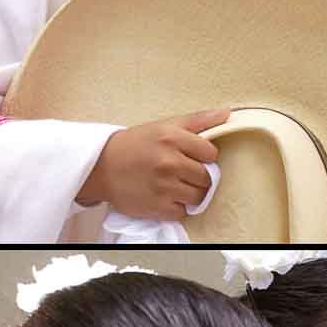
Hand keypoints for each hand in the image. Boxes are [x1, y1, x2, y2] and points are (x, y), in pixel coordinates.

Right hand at [78, 108, 227, 219]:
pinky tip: (164, 196)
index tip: (191, 156)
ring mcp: (163, 186)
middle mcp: (169, 162)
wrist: (99, 166)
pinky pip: (182, 212)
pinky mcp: (156, 206)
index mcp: (172, 138)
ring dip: (189, 193)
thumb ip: (198, 120)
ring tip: (173, 184)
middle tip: (180, 172)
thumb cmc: (135, 144)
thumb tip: (227, 113)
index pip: (211, 154)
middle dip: (197, 176)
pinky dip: (176, 207)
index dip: (203, 156)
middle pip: (207, 177)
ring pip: (198, 197)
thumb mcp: (164, 126)